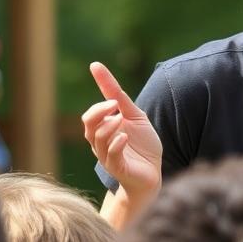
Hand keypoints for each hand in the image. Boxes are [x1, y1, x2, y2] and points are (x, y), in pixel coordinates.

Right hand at [82, 62, 162, 201]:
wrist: (153, 173)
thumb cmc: (143, 145)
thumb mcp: (134, 116)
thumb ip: (120, 97)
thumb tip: (98, 68)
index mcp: (103, 130)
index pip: (91, 113)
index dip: (97, 99)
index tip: (97, 72)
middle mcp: (101, 143)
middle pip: (88, 124)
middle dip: (99, 111)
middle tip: (115, 104)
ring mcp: (108, 156)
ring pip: (97, 139)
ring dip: (109, 126)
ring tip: (122, 120)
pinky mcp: (118, 168)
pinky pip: (111, 155)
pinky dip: (116, 144)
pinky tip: (125, 137)